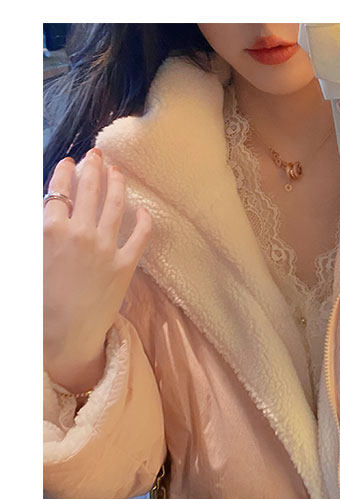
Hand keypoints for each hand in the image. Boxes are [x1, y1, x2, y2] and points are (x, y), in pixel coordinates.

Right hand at [43, 148, 151, 392]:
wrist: (65, 334)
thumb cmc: (41, 299)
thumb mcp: (30, 258)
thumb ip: (39, 230)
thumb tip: (47, 210)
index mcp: (49, 230)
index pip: (58, 190)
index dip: (64, 172)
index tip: (69, 162)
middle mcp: (79, 234)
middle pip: (89, 190)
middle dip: (93, 168)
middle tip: (97, 156)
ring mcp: (105, 248)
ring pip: (115, 204)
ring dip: (117, 183)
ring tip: (117, 171)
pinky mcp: (125, 265)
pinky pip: (139, 235)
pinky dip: (143, 219)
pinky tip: (142, 209)